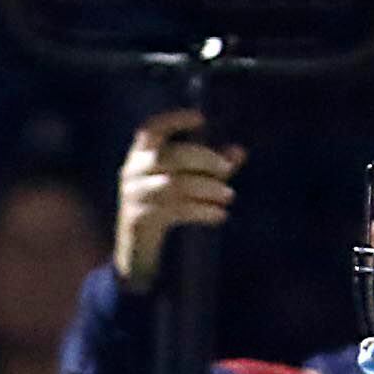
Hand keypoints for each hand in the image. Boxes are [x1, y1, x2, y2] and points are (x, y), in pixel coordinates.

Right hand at [115, 109, 243, 288]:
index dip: (174, 121)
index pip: (151, 130)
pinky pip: (176, 210)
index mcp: (139, 157)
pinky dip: (202, 211)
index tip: (200, 119)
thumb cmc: (164, 212)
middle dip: (204, 159)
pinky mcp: (141, 219)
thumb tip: (240, 151)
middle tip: (228, 170)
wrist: (136, 254)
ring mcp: (134, 195)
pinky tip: (220, 216)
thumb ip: (211, 169)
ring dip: (207, 188)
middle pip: (171, 155)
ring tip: (229, 197)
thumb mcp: (187, 186)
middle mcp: (132, 171)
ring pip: (176, 184)